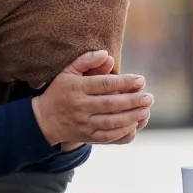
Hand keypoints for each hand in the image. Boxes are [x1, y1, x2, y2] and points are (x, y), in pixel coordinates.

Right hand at [32, 51, 153, 148]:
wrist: (44, 119)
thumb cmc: (60, 91)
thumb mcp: (68, 72)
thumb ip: (87, 61)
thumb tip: (107, 55)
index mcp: (76, 87)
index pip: (104, 84)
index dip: (124, 82)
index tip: (141, 80)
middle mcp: (80, 106)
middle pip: (111, 104)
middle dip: (133, 101)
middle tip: (149, 97)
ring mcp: (83, 123)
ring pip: (111, 121)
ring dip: (131, 117)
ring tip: (146, 110)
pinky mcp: (87, 136)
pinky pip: (107, 136)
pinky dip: (122, 132)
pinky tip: (134, 125)